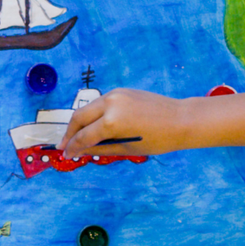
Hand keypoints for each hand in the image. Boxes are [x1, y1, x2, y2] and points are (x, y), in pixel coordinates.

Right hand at [58, 87, 188, 156]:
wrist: (180, 119)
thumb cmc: (158, 140)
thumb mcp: (127, 149)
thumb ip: (100, 148)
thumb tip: (81, 151)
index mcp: (111, 122)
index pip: (84, 136)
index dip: (72, 147)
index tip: (66, 154)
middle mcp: (109, 104)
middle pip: (78, 118)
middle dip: (70, 132)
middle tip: (64, 145)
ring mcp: (115, 94)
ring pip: (88, 108)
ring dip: (80, 122)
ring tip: (76, 136)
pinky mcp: (121, 91)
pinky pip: (100, 103)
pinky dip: (93, 114)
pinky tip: (93, 125)